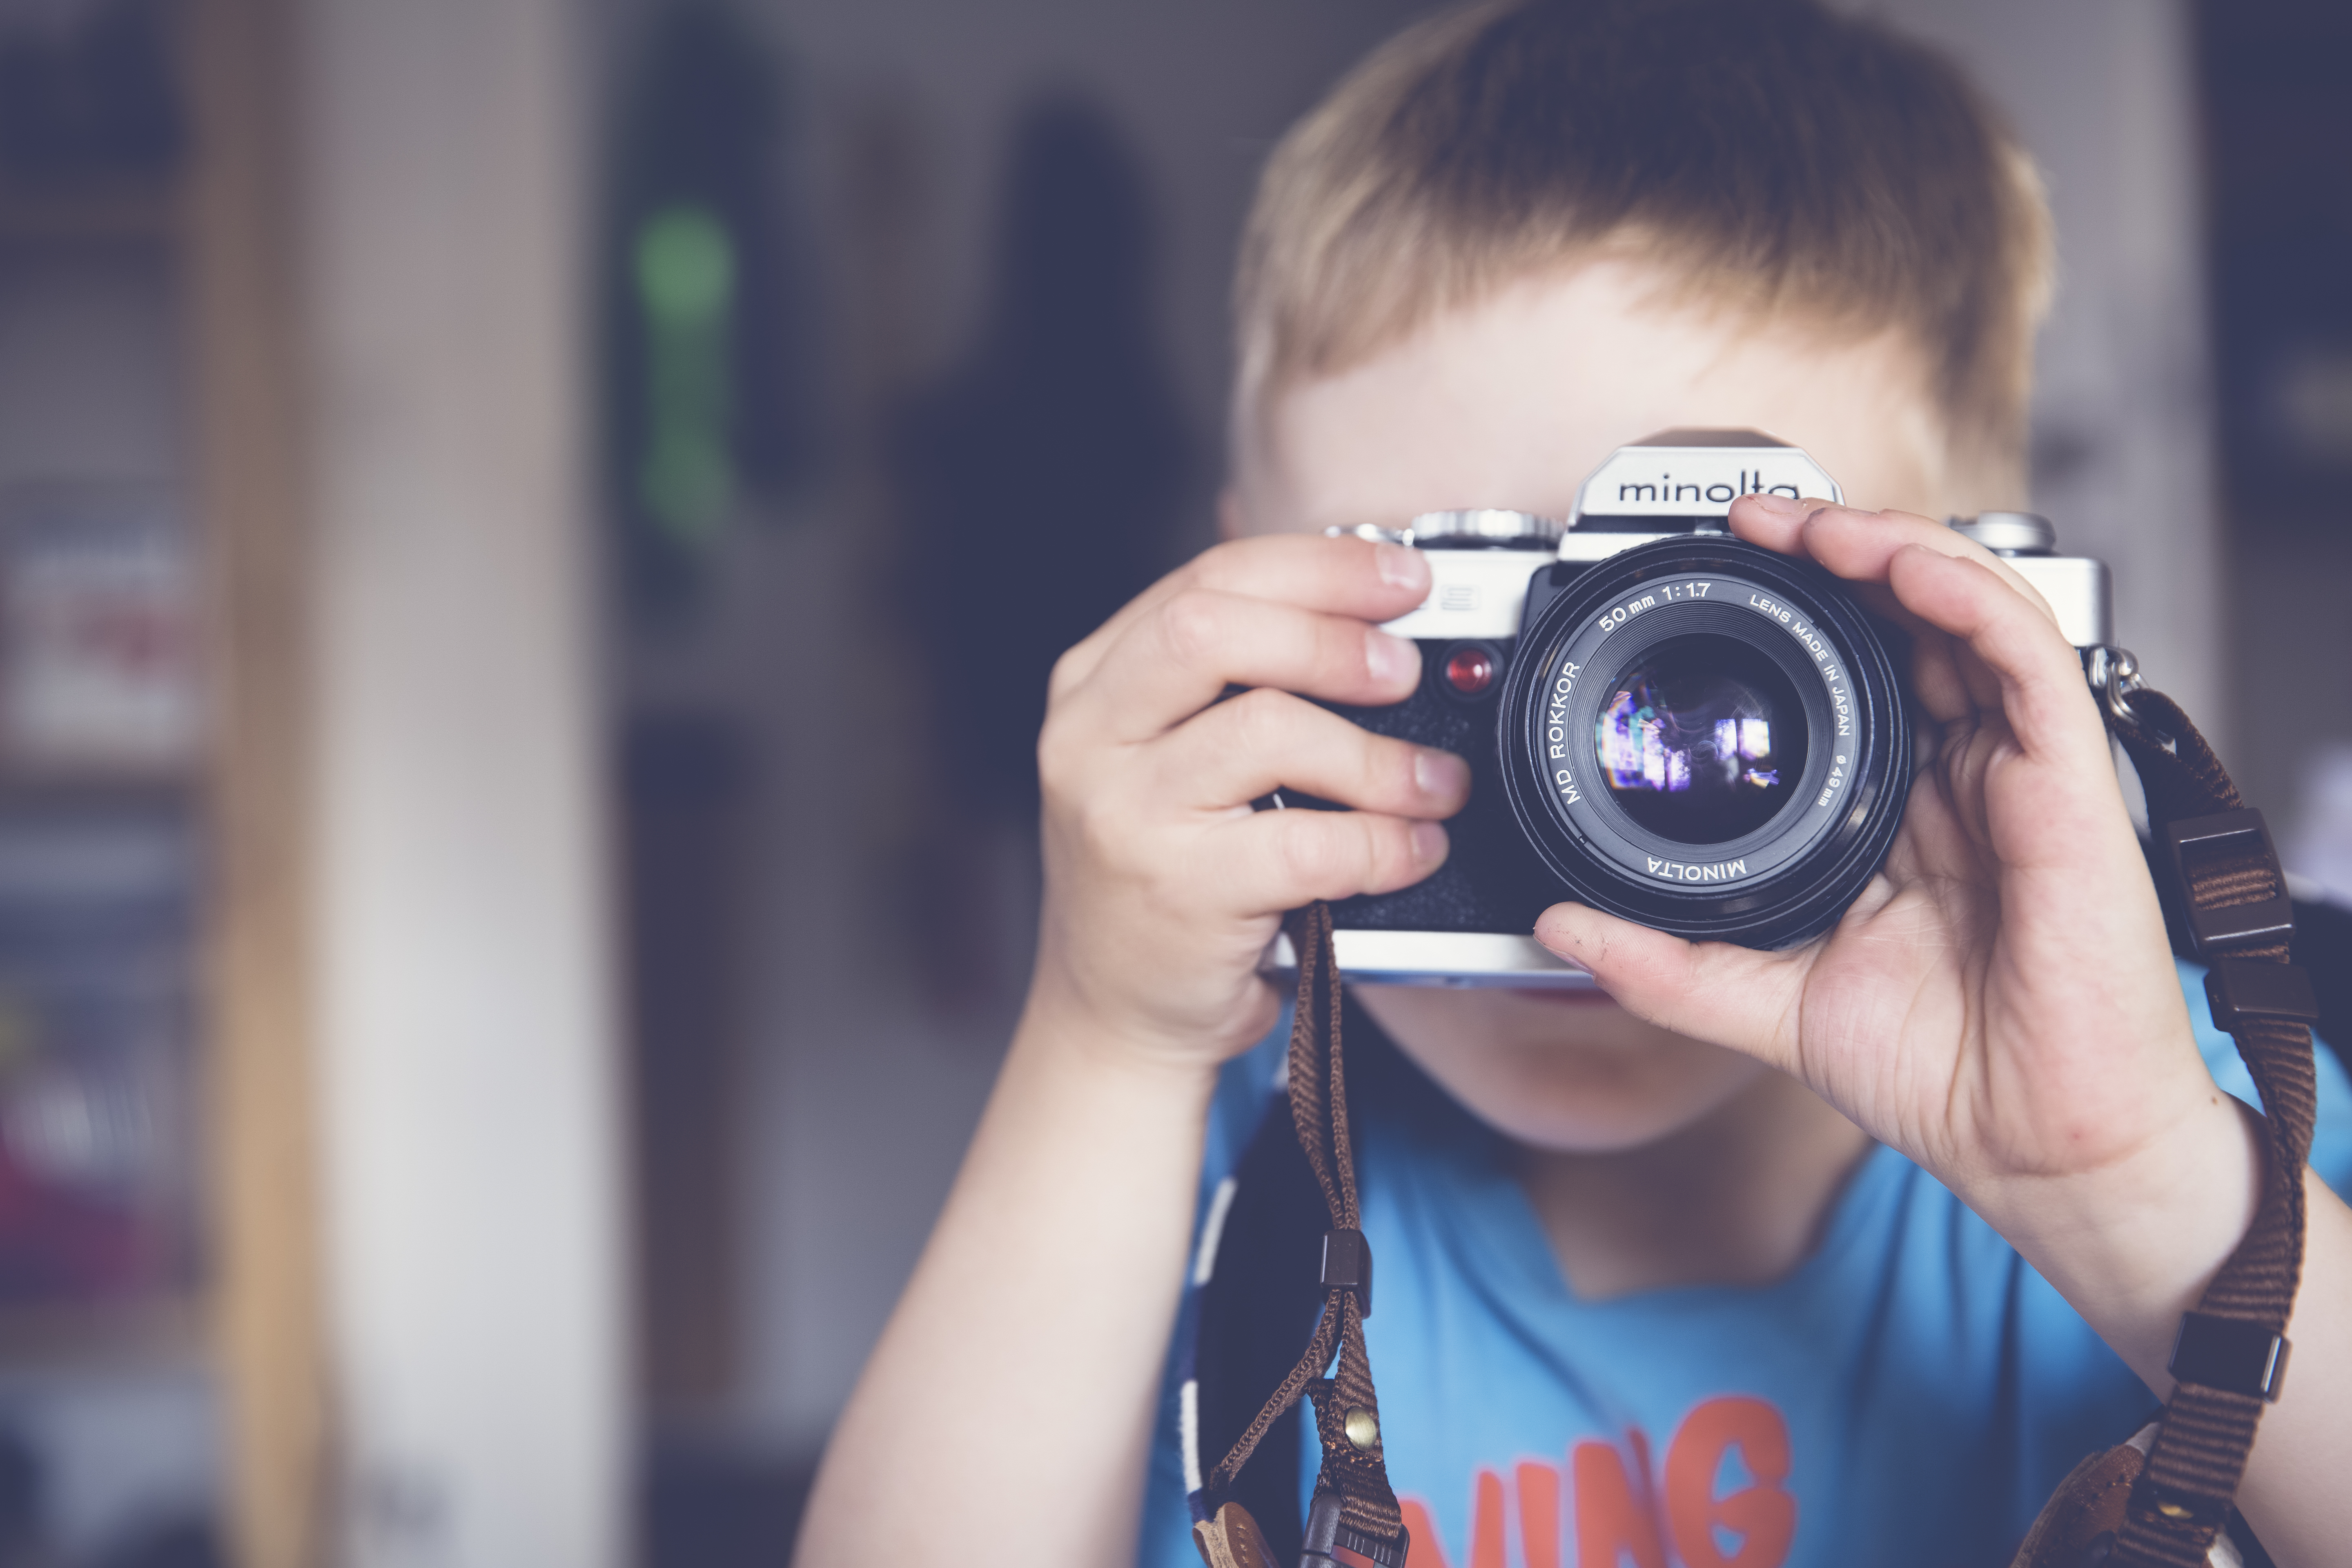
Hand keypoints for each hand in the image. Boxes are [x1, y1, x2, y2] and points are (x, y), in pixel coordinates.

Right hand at [1031, 533, 1470, 1070]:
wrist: (1112, 1012)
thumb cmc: (1160, 878)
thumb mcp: (1166, 759)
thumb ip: (1232, 686)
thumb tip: (1370, 621)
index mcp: (1094, 684)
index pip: (1206, 581)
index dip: (1316, 567)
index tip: (1399, 577)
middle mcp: (1092, 740)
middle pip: (1214, 631)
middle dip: (1332, 635)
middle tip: (1405, 669)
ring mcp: (1125, 816)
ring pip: (1267, 730)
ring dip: (1376, 753)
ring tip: (1431, 781)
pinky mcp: (1177, 891)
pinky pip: (1305, 842)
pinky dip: (1381, 842)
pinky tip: (1411, 850)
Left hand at [1532, 497, 2222, 1202]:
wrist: (2034, 1145)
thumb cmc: (1940, 1073)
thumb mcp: (1767, 1003)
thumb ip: (1665, 964)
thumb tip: (1561, 926)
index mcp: (1905, 807)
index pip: (1861, 670)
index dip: (1801, 609)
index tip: (1720, 574)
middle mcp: (1965, 773)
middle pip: (1910, 618)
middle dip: (1836, 550)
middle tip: (1752, 521)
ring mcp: (2019, 769)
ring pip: (1967, 608)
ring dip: (1890, 546)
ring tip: (1808, 523)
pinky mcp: (2069, 780)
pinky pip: (2025, 654)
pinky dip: (1961, 593)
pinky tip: (1900, 565)